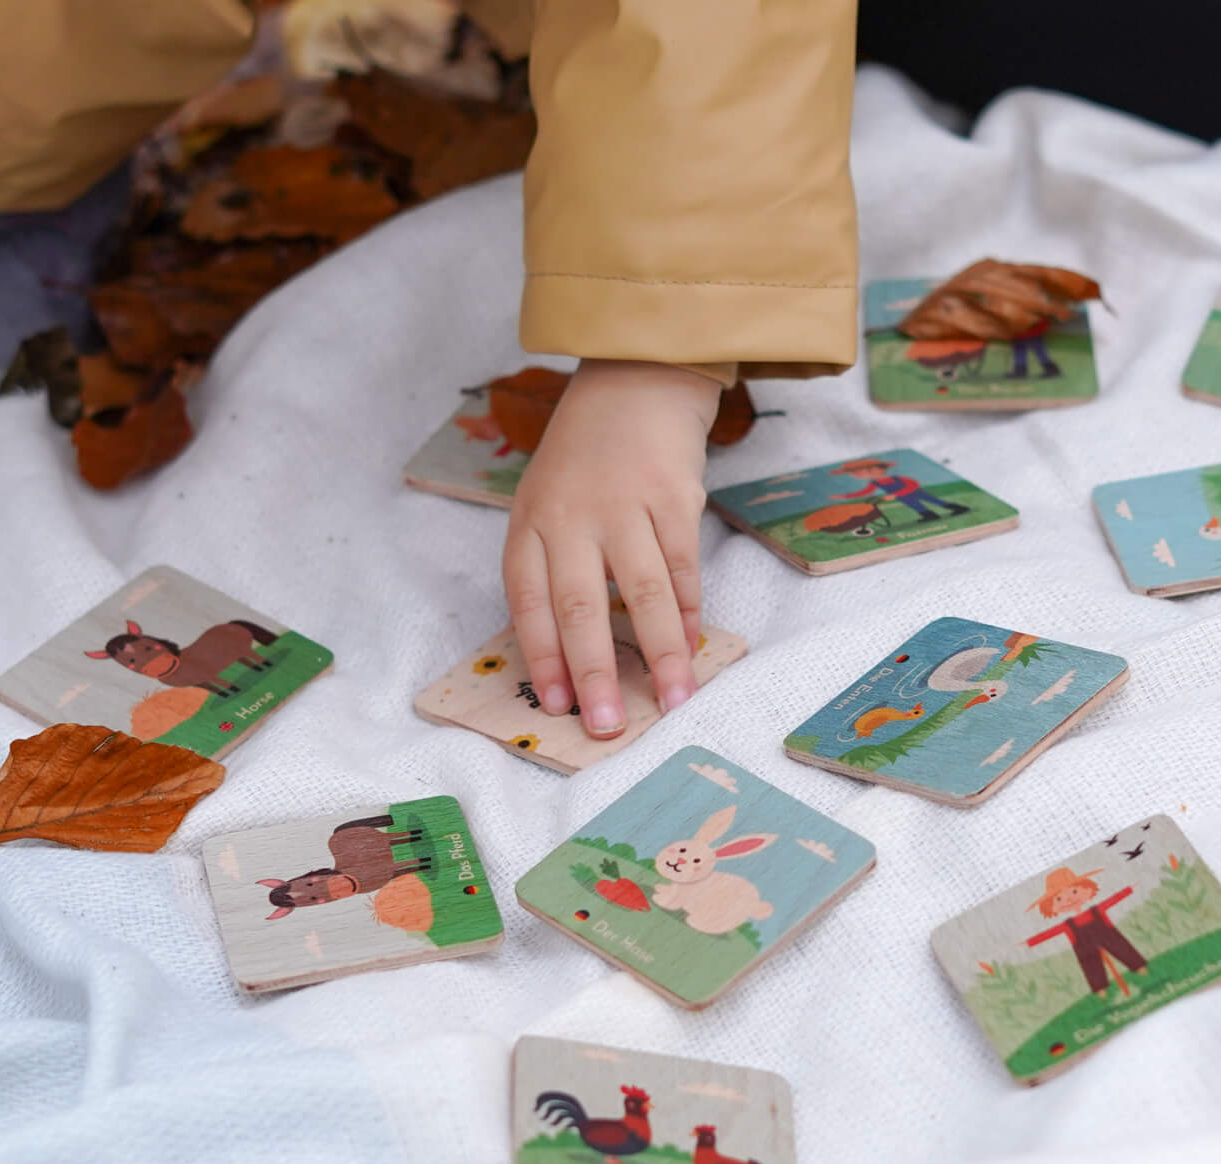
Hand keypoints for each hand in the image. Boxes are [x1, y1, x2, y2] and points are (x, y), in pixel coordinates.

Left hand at [502, 359, 719, 737]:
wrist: (635, 382)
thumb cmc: (586, 460)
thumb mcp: (547, 504)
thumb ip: (555, 567)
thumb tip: (578, 655)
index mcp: (530, 525)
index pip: (529, 603)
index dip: (544, 658)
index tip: (558, 706)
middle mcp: (571, 517)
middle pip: (579, 606)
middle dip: (595, 673)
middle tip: (608, 725)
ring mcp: (624, 506)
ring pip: (643, 593)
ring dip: (660, 654)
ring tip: (672, 700)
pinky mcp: (673, 497)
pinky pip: (682, 568)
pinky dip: (688, 612)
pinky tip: (691, 647)